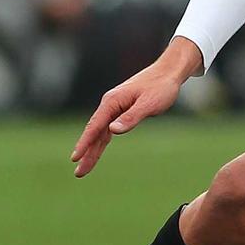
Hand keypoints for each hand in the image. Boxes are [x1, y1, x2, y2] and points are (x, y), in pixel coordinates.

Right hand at [71, 37, 202, 176]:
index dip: (85, 143)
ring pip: (100, 133)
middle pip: (94, 132)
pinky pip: (107, 129)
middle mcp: (110, 104)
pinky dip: (101, 141)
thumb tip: (111, 130)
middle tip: (78, 173)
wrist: (169, 72)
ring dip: (92, 150)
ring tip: (83, 168)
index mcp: (112, 102)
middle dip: (86, 152)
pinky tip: (96, 151)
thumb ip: (131, 117)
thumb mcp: (149, 104)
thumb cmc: (161, 87)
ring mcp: (115, 107)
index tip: (75, 158)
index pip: (95, 126)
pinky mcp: (122, 110)